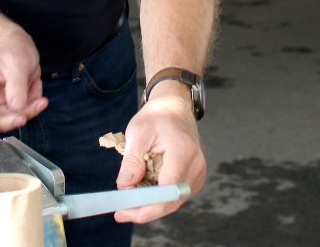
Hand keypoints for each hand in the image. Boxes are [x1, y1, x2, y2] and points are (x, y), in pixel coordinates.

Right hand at [0, 26, 47, 131]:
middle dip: (9, 120)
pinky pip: (21, 111)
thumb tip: (17, 107)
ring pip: (9, 118)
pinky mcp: (10, 103)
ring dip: (26, 113)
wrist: (19, 44)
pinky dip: (32, 105)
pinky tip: (36, 87)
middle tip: (26, 116)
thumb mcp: (17, 63)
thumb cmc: (12, 49)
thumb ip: (16, 85)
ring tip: (40, 101)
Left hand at [114, 85, 204, 223]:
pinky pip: (176, 196)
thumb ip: (132, 161)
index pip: (167, 191)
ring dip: (151, 203)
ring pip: (173, 202)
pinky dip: (159, 197)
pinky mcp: (195, 177)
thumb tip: (124, 186)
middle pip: (170, 202)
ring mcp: (198, 172)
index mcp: (182, 152)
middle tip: (121, 211)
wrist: (174, 108)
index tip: (124, 212)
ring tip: (130, 196)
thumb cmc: (157, 117)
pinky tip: (145, 190)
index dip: (146, 207)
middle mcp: (195, 165)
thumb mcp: (138, 133)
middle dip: (144, 210)